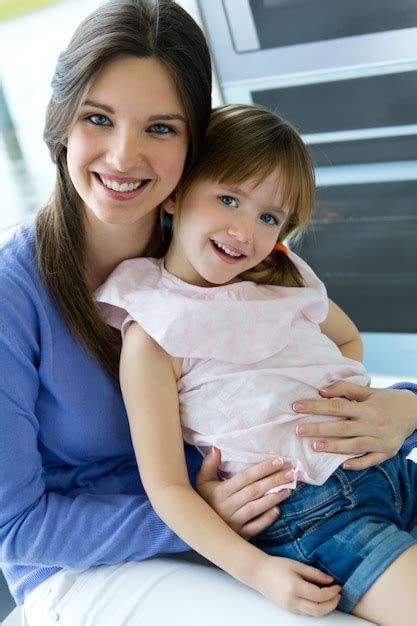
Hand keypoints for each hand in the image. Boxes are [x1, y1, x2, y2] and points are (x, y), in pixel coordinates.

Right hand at [196, 448, 291, 538]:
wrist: (200, 529)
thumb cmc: (204, 501)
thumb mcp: (201, 482)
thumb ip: (209, 465)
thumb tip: (216, 449)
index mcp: (219, 492)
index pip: (244, 477)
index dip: (262, 469)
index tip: (279, 461)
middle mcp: (226, 507)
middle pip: (254, 491)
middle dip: (274, 480)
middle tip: (291, 472)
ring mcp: (233, 523)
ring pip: (256, 508)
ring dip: (273, 498)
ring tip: (289, 489)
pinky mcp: (238, 536)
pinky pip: (254, 528)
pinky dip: (266, 520)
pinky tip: (277, 510)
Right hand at [253, 555, 340, 616]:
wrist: (259, 573)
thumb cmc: (276, 566)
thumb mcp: (296, 565)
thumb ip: (314, 573)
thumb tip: (330, 580)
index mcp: (294, 587)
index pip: (319, 595)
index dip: (331, 592)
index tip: (338, 586)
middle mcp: (292, 600)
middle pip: (318, 610)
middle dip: (332, 604)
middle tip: (338, 595)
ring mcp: (290, 607)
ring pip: (313, 614)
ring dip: (326, 608)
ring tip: (332, 598)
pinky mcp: (289, 609)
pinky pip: (306, 612)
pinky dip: (316, 608)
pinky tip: (320, 600)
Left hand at [294, 381, 416, 469]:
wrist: (415, 412)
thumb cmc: (386, 400)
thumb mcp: (367, 391)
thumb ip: (345, 389)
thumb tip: (321, 391)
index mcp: (366, 408)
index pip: (336, 407)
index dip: (315, 407)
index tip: (296, 407)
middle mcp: (373, 425)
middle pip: (342, 428)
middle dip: (318, 429)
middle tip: (298, 430)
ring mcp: (381, 441)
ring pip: (354, 446)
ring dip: (334, 447)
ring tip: (314, 446)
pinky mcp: (387, 453)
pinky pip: (370, 461)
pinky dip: (357, 463)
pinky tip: (342, 465)